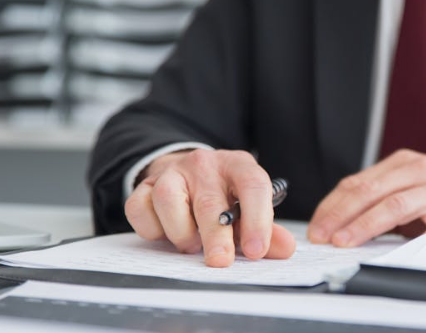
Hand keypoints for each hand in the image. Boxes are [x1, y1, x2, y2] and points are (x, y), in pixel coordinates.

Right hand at [124, 149, 295, 266]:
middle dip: (216, 236)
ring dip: (181, 231)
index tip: (257, 250)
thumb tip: (286, 248)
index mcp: (238, 166)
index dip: (258, 219)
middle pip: (209, 201)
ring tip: (192, 244)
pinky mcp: (143, 186)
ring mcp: (171, 173)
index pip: (253, 185)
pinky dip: (152, 229)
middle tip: (221, 261)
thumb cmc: (221, 195)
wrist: (184, 172)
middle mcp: (204, 165)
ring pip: (168, 199)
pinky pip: (140, 209)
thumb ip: (265, 229)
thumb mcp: (248, 206)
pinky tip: (166, 233)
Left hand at [307, 149, 425, 246]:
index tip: (316, 224)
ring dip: (360, 223)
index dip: (332, 204)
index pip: (357, 182)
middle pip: (366, 188)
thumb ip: (388, 204)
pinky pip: (417, 218)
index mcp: (405, 163)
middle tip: (319, 234)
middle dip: (337, 213)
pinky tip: (379, 243)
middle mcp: (418, 167)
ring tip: (341, 240)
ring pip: (388, 201)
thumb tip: (346, 228)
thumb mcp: (421, 195)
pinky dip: (394, 230)